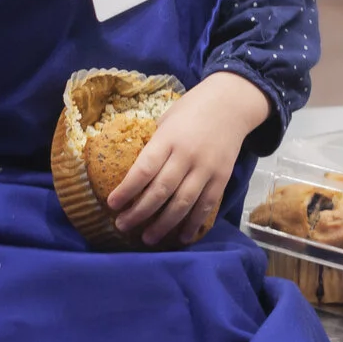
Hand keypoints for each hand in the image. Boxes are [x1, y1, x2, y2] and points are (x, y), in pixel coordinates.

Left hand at [108, 72, 270, 246]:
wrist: (231, 103)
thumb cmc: (191, 109)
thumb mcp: (166, 119)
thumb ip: (154, 145)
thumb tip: (133, 171)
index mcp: (168, 138)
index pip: (143, 169)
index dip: (126, 189)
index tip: (111, 204)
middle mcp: (186, 155)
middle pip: (160, 191)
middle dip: (139, 212)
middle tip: (122, 226)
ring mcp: (206, 168)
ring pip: (182, 203)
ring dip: (163, 224)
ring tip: (147, 239)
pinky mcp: (222, 177)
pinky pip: (206, 205)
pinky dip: (193, 223)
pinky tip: (182, 237)